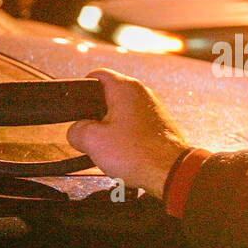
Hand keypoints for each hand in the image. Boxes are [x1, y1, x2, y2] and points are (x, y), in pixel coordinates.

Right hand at [67, 69, 190, 198]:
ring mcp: (152, 109)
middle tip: (92, 136)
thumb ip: (76, 130)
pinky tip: (125, 154)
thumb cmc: (139, 153)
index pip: (96, 75)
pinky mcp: (158, 125)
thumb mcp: (92, 141)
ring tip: (111, 149)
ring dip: (110, 131)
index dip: (81, 89)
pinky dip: (125, 138)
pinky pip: (133, 127)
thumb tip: (77, 131)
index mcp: (125, 88)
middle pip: (106, 98)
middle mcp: (141, 93)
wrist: (171, 172)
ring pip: (119, 114)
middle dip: (95, 117)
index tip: (78, 106)